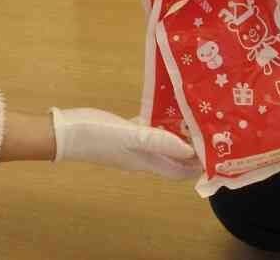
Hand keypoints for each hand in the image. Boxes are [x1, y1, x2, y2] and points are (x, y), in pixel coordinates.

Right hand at [51, 107, 200, 179]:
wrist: (63, 132)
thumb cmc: (96, 135)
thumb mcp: (130, 136)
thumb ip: (159, 141)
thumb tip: (190, 150)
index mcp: (146, 160)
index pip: (179, 170)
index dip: (197, 166)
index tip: (216, 152)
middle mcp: (142, 155)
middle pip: (173, 156)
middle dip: (192, 147)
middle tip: (209, 127)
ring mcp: (131, 143)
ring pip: (161, 142)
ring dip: (177, 134)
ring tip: (192, 115)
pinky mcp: (121, 131)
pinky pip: (146, 128)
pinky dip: (158, 122)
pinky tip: (163, 108)